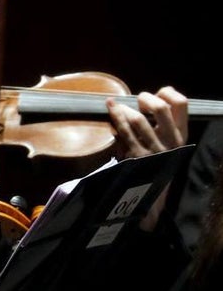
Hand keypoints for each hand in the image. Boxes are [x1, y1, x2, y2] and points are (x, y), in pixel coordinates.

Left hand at [107, 86, 188, 231]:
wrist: (150, 197)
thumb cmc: (153, 166)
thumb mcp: (164, 146)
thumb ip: (159, 125)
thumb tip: (141, 101)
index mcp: (180, 135)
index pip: (181, 104)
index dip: (167, 93)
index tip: (155, 94)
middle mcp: (170, 141)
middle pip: (160, 107)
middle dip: (144, 98)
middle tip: (135, 100)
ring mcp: (154, 149)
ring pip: (139, 119)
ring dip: (125, 109)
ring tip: (116, 107)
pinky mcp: (137, 157)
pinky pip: (124, 132)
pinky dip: (115, 118)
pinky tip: (110, 110)